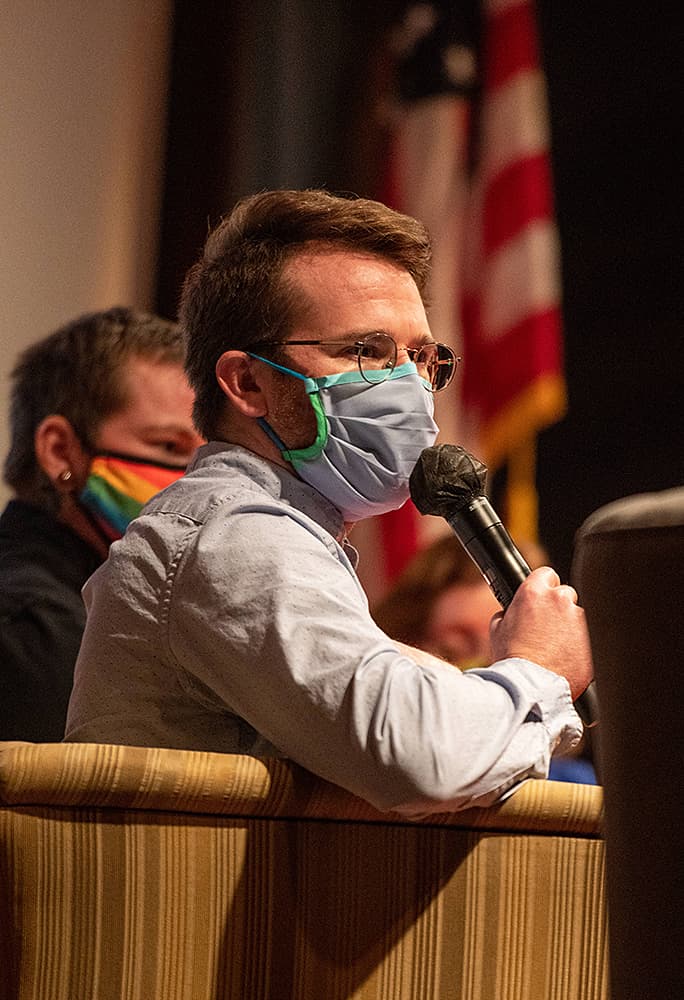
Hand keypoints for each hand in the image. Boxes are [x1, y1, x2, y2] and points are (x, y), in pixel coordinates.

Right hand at [489, 566, 593, 700]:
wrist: (531, 688)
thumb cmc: (512, 661)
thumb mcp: (497, 630)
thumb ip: (509, 612)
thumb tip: (512, 611)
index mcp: (534, 593)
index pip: (546, 573)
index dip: (543, 586)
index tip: (542, 598)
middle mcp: (559, 600)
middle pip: (565, 594)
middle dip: (558, 608)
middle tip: (548, 629)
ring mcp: (579, 619)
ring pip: (578, 617)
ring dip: (570, 628)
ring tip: (557, 648)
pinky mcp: (593, 638)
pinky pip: (589, 637)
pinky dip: (581, 645)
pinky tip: (568, 657)